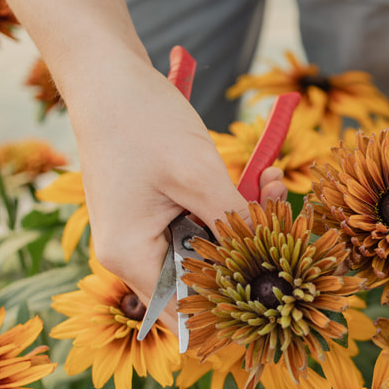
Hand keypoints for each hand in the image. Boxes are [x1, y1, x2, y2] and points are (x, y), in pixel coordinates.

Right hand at [64, 55, 285, 326]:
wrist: (107, 76)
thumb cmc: (143, 122)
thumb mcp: (199, 176)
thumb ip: (232, 224)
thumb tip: (267, 262)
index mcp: (130, 256)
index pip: (185, 312)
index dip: (232, 307)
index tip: (278, 290)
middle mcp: (130, 252)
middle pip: (201, 277)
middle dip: (248, 249)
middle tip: (282, 212)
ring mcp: (140, 231)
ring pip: (206, 246)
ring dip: (243, 221)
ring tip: (272, 182)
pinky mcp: (151, 211)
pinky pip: (198, 222)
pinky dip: (227, 205)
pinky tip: (258, 177)